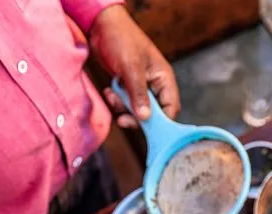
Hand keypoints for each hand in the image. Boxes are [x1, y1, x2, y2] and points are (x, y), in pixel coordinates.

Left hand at [89, 4, 179, 125]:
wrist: (100, 25)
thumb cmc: (121, 39)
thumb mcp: (131, 68)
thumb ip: (139, 94)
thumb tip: (145, 118)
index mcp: (164, 79)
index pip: (170, 108)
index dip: (162, 122)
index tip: (147, 130)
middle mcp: (155, 85)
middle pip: (153, 114)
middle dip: (137, 117)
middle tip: (123, 119)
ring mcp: (141, 87)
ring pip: (137, 110)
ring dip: (123, 107)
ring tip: (112, 95)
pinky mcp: (128, 87)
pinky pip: (125, 103)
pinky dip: (116, 101)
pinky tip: (109, 90)